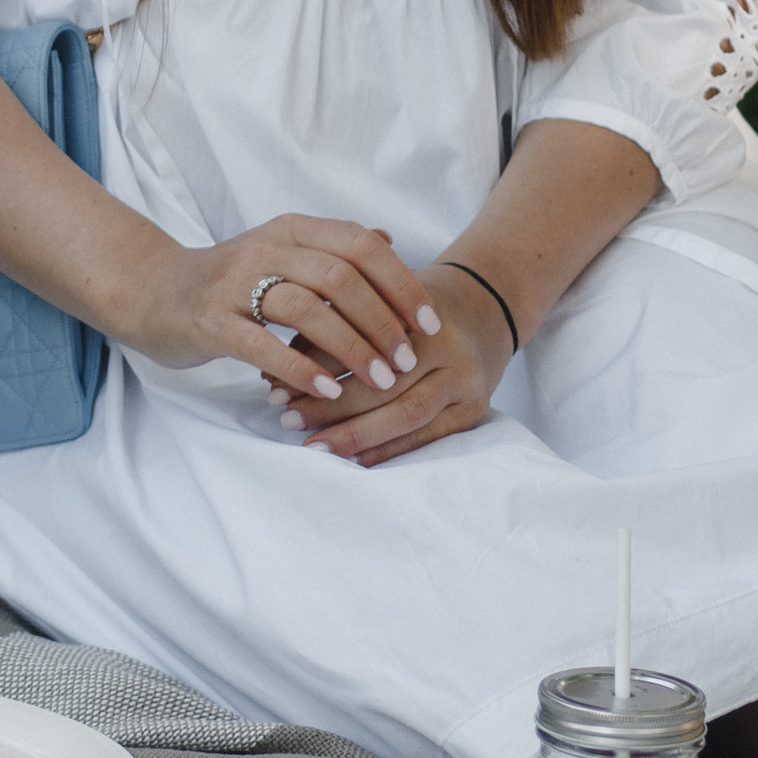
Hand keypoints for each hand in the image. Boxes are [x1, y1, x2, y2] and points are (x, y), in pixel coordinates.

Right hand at [127, 216, 443, 397]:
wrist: (151, 291)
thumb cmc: (228, 280)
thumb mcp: (281, 252)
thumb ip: (332, 248)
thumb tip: (388, 240)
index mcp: (291, 230)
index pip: (360, 245)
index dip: (401, 283)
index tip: (430, 323)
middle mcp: (266, 247)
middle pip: (340, 275)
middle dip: (383, 320)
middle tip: (408, 360)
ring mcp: (235, 283)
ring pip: (307, 307)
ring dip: (351, 347)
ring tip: (380, 380)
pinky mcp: (211, 319)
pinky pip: (262, 343)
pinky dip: (300, 367)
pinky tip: (327, 390)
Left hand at [267, 261, 515, 465]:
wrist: (485, 308)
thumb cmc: (411, 305)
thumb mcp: (376, 297)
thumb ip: (331, 323)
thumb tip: (273, 370)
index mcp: (415, 309)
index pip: (356, 338)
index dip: (311, 361)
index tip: (272, 382)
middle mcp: (444, 345)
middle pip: (380, 381)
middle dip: (327, 404)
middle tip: (284, 418)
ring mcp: (463, 380)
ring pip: (403, 413)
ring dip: (354, 434)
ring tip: (312, 444)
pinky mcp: (472, 411)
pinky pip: (425, 437)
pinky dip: (386, 451)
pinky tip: (353, 460)